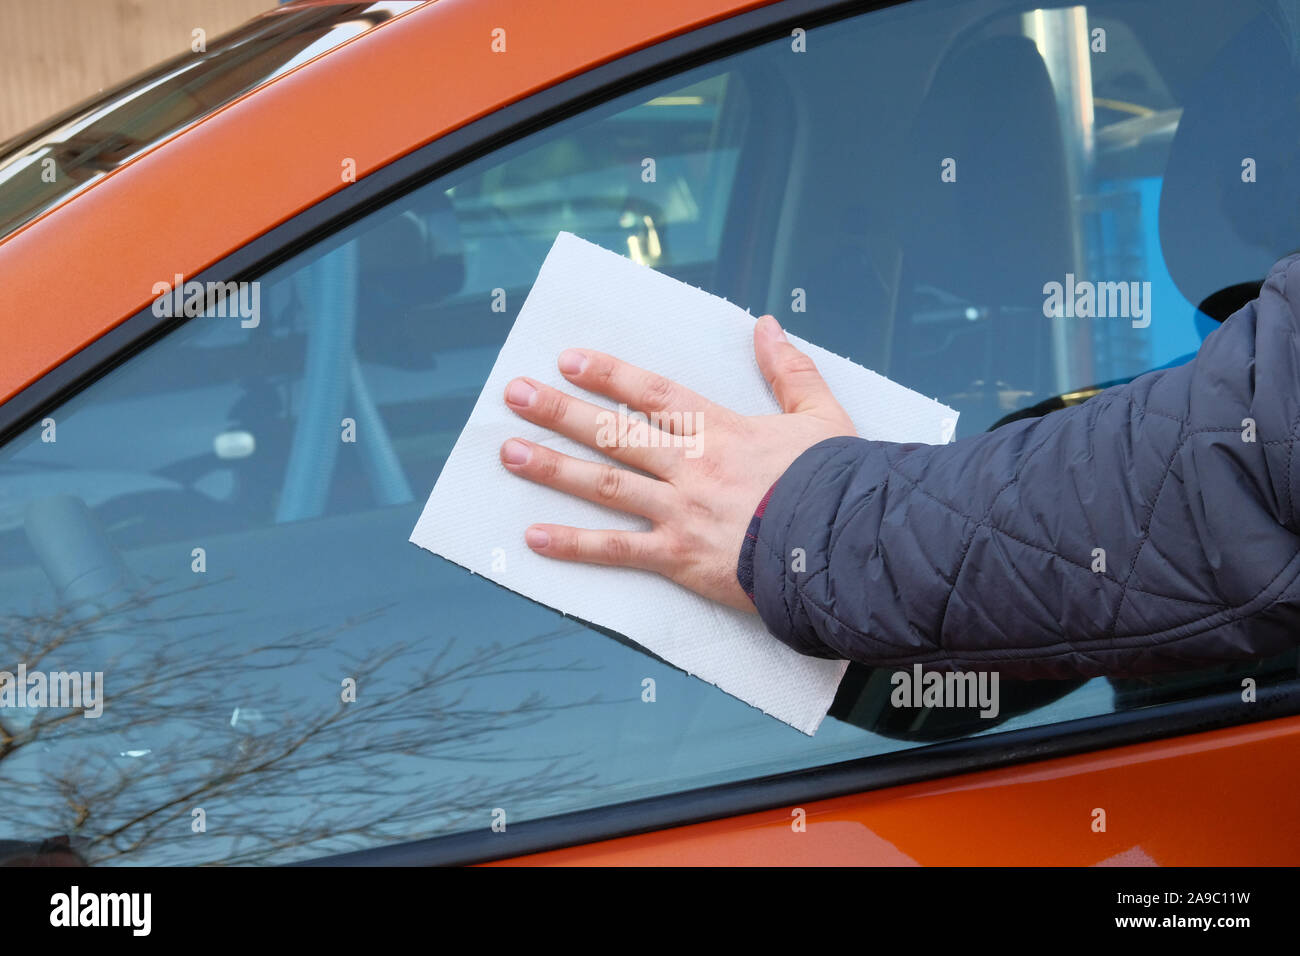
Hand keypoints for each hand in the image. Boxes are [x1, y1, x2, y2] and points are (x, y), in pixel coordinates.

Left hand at [500, 315, 855, 611]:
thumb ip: (790, 370)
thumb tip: (768, 325)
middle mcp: (690, 465)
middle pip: (612, 431)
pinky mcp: (679, 557)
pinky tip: (534, 536)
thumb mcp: (821, 415)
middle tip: (514, 394)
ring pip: (603, 483)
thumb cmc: (838, 484)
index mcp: (720, 429)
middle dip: (560, 411)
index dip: (607, 373)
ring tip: (509, 452)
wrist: (846, 546)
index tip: (568, 358)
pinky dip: (574, 545)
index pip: (652, 393)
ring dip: (552, 467)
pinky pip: (617, 550)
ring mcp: (680, 511)